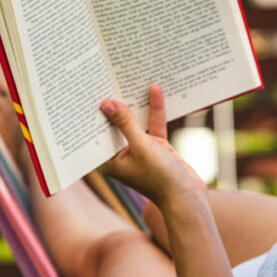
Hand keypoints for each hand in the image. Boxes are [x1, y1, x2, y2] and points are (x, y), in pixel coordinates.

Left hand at [98, 84, 206, 207]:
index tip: (89, 92)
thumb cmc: (160, 178)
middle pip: (116, 125)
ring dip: (137, 104)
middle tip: (107, 78)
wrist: (188, 197)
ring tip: (130, 80)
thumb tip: (108, 104)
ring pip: (136, 122)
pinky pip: (153, 125)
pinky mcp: (157, 147)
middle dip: (116, 104)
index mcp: (109, 161)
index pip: (97, 133)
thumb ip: (125, 124)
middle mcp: (122, 155)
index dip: (93, 114)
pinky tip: (155, 90)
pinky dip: (155, 110)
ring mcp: (140, 150)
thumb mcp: (141, 147)